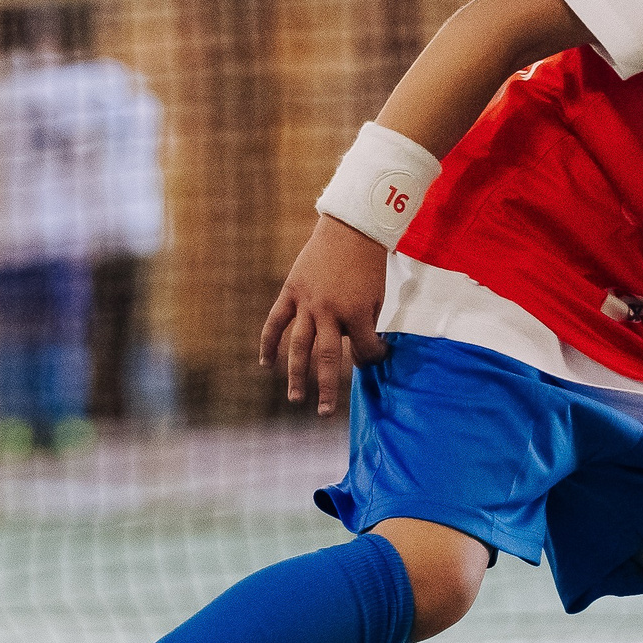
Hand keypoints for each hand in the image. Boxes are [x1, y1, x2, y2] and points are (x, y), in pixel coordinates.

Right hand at [259, 216, 391, 414]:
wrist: (350, 229)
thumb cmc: (368, 265)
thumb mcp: (375, 297)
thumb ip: (364, 325)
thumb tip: (357, 352)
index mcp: (355, 313)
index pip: (363, 349)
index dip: (373, 357)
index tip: (376, 357)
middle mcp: (329, 312)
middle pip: (327, 358)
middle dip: (328, 388)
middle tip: (325, 413)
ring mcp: (307, 302)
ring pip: (298, 346)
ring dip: (296, 375)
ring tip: (295, 399)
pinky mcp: (291, 291)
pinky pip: (275, 322)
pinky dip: (268, 343)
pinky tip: (266, 364)